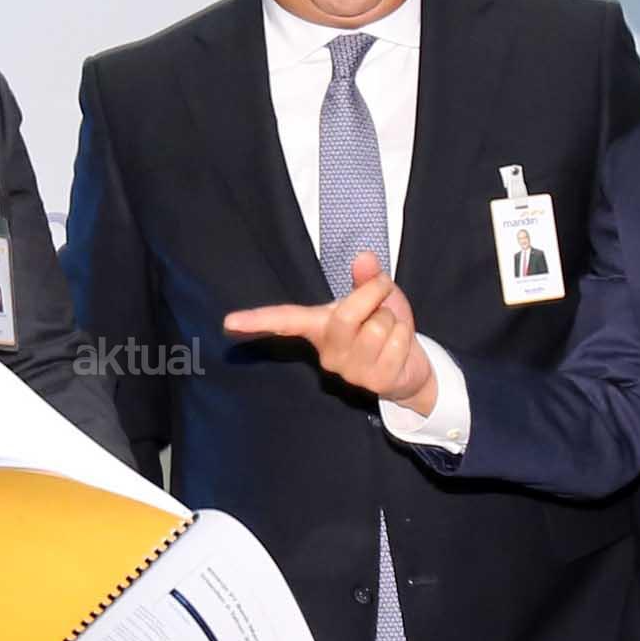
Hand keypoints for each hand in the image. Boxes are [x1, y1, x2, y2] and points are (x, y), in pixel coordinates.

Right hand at [220, 252, 437, 414]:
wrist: (409, 366)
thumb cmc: (383, 327)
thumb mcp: (376, 296)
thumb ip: (367, 277)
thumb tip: (364, 257)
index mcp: (320, 327)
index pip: (285, 321)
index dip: (257, 319)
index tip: (230, 322)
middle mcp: (328, 352)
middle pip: (345, 315)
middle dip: (372, 295)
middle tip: (382, 296)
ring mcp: (349, 371)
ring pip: (376, 327)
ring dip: (393, 319)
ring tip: (389, 330)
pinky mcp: (374, 383)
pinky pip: (395, 343)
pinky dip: (405, 335)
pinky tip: (399, 347)